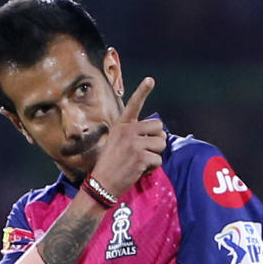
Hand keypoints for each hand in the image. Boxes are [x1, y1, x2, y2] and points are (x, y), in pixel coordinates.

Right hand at [91, 77, 165, 197]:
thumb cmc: (111, 164)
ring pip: (161, 144)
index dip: (142, 91)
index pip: (133, 105)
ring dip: (155, 155)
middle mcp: (128, 131)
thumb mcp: (117, 142)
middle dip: (157, 140)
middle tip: (144, 151)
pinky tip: (139, 171)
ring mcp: (134, 143)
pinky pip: (159, 160)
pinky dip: (152, 168)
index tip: (150, 79)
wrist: (101, 184)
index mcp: (121, 125)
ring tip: (140, 162)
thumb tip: (159, 134)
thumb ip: (134, 134)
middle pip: (159, 127)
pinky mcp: (140, 157)